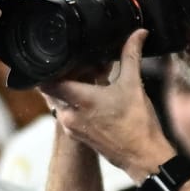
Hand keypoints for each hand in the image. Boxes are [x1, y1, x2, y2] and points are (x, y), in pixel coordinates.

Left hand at [39, 29, 175, 179]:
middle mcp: (69, 115)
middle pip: (53, 89)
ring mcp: (71, 127)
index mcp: (79, 101)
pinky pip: (68, 112)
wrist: (143, 157)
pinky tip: (95, 96)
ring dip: (70, 89)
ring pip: (60, 100)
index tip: (59, 57)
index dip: (50, 67)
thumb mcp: (134, 85)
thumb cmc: (138, 124)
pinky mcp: (76, 134)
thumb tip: (138, 33)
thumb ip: (131, 55)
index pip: (46, 82)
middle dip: (63, 75)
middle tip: (81, 65)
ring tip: (91, 79)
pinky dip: (76, 103)